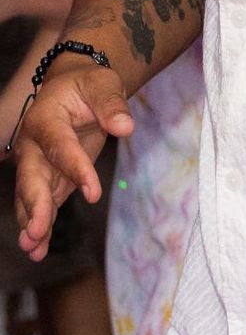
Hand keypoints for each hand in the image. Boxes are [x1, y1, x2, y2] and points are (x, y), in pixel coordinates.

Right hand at [11, 66, 131, 259]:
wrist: (74, 87)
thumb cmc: (89, 85)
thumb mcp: (103, 85)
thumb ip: (112, 105)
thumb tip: (125, 127)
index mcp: (45, 119)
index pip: (60, 147)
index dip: (75, 170)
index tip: (92, 193)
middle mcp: (33, 145)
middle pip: (32, 177)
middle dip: (34, 206)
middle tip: (35, 232)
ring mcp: (38, 163)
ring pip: (31, 195)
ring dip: (32, 222)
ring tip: (33, 249)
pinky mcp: (49, 177)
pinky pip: (42, 202)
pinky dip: (40, 224)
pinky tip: (38, 248)